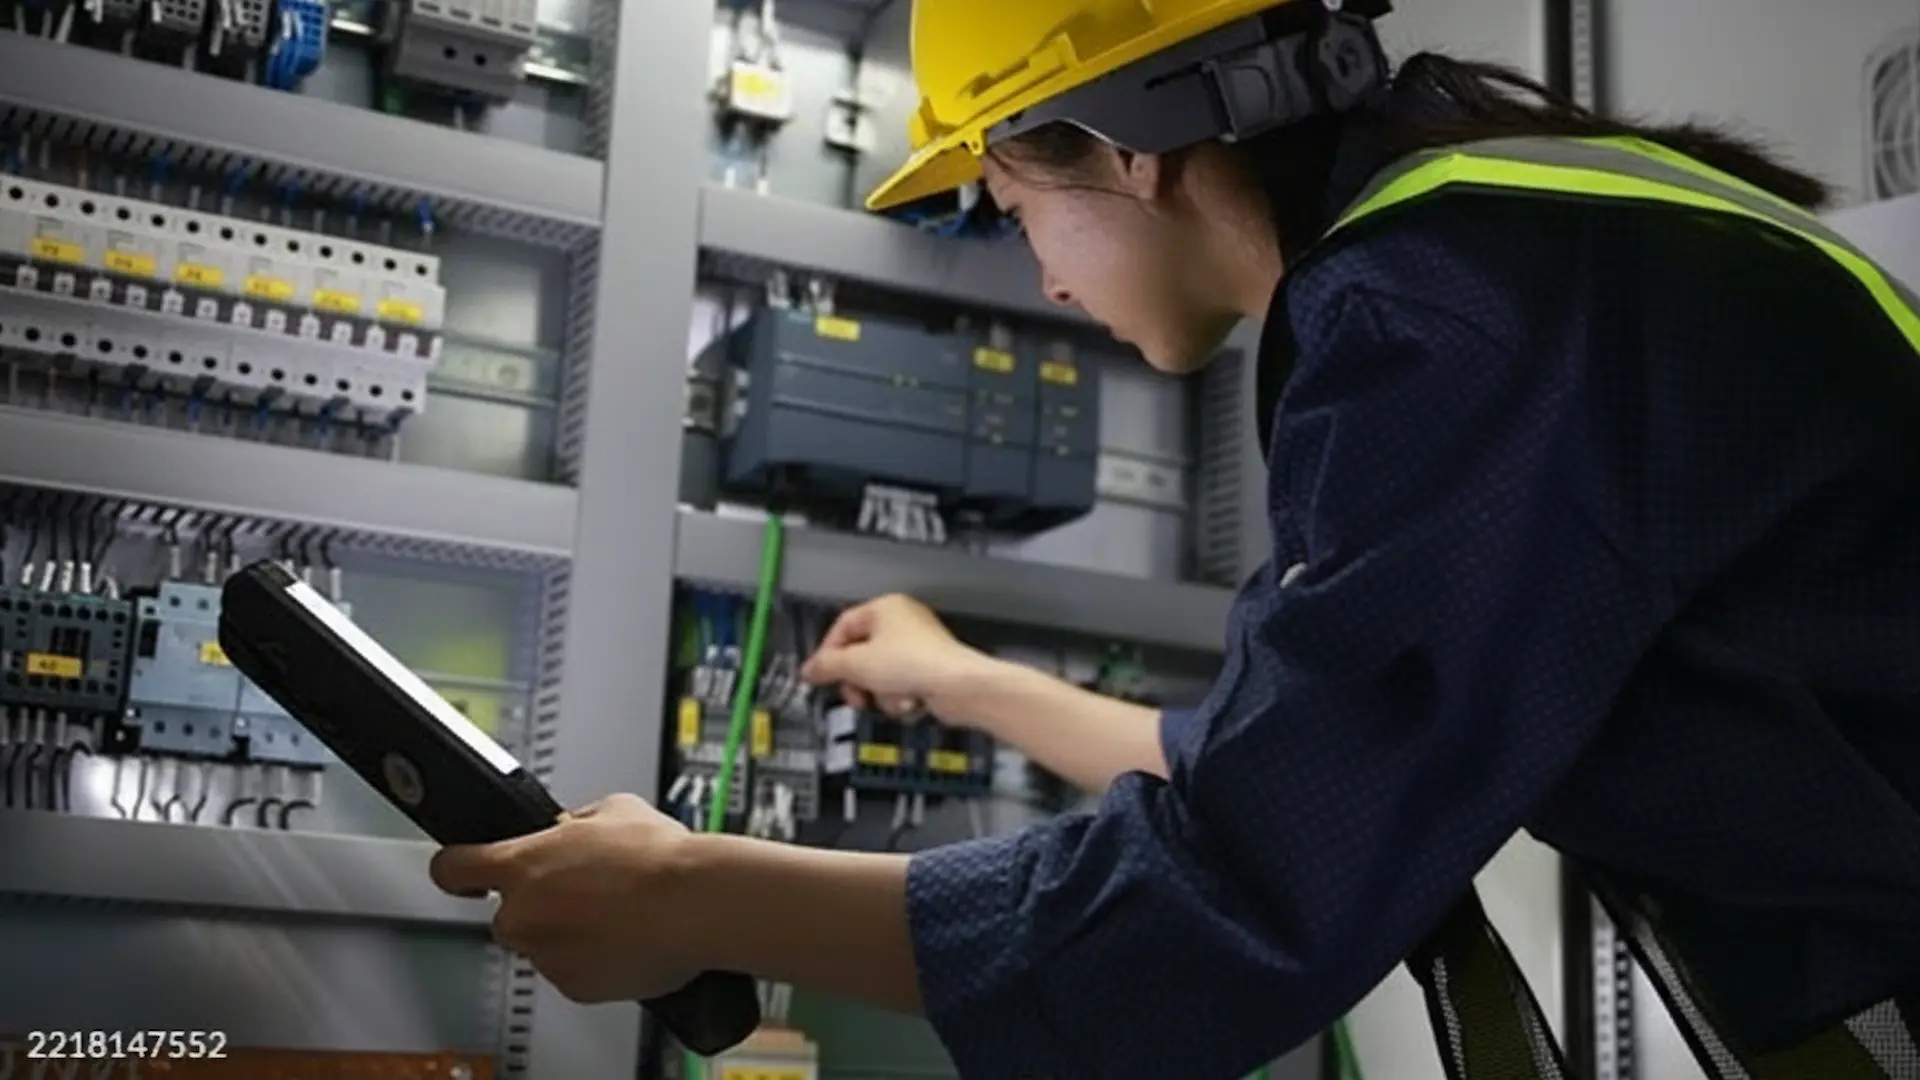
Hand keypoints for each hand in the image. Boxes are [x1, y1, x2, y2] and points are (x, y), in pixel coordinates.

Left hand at [428, 794, 701, 1003]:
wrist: (698, 904)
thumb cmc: (661, 859)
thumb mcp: (613, 809)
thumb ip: (575, 823)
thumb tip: (572, 829)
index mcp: (522, 863)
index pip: (453, 867)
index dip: (456, 869)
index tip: (461, 873)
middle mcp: (523, 912)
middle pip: (508, 913)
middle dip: (540, 904)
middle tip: (585, 892)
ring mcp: (546, 954)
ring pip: (544, 944)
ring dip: (570, 932)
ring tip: (618, 914)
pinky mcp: (575, 987)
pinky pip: (573, 972)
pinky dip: (593, 960)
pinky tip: (627, 938)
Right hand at [799, 594, 988, 719]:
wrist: (958, 687)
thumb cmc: (913, 664)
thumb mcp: (857, 665)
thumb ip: (827, 666)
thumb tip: (809, 670)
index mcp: (884, 608)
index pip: (843, 627)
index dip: (828, 653)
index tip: (820, 676)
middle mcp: (902, 622)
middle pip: (860, 654)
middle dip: (858, 680)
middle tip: (856, 696)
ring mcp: (917, 647)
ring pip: (879, 675)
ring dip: (882, 693)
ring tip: (894, 696)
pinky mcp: (928, 670)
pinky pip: (900, 685)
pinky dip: (901, 698)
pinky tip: (911, 701)